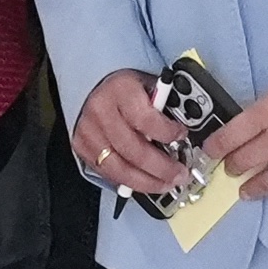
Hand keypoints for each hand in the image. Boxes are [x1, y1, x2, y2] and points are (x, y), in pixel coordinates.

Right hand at [71, 66, 200, 194]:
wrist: (93, 86)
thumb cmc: (125, 87)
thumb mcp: (148, 84)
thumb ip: (165, 104)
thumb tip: (186, 128)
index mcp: (120, 90)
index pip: (145, 119)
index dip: (167, 132)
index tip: (182, 136)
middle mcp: (101, 112)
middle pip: (133, 150)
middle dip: (161, 168)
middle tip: (179, 174)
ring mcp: (89, 132)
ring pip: (119, 168)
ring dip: (147, 182)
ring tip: (165, 184)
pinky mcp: (82, 148)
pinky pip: (107, 173)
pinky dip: (128, 181)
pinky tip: (145, 183)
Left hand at [209, 69, 267, 206]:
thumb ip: (266, 110)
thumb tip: (247, 129)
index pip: (229, 137)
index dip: (215, 148)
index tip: (210, 153)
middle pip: (243, 162)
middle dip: (233, 167)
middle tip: (232, 168)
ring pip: (266, 182)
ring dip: (253, 188)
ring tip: (248, 190)